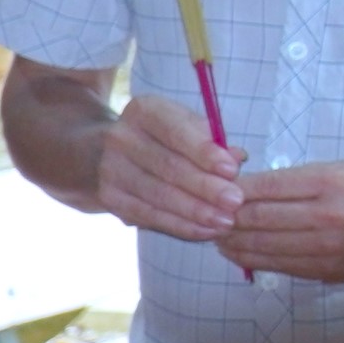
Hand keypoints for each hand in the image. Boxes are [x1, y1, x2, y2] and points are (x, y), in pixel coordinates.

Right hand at [95, 93, 242, 243]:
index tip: (232, 170)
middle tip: (235, 202)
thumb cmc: (164, 138)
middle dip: (206, 187)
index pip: (175, 131)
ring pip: (159, 195)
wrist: (106, 153)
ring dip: (195, 212)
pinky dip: (180, 226)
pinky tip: (205, 231)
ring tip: (225, 221)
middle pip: (168, 166)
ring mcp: (111, 169)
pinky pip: (149, 216)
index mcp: (144, 111)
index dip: (204, 152)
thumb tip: (237, 157)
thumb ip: (212, 141)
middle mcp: (121, 137)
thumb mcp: (186, 127)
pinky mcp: (109, 198)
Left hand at [221, 161, 343, 282]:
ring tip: (216, 235)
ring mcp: (328, 249)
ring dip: (232, 241)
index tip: (213, 189)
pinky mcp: (327, 271)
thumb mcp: (336, 168)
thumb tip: (241, 190)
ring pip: (263, 247)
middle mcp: (329, 217)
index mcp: (330, 183)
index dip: (233, 190)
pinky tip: (238, 251)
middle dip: (225, 217)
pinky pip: (280, 266)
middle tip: (205, 214)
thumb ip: (292, 181)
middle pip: (259, 219)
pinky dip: (252, 259)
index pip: (265, 187)